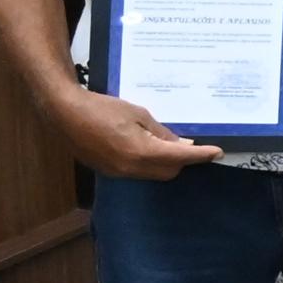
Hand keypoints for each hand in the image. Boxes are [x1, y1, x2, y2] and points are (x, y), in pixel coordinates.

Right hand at [50, 85, 219, 180]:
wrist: (65, 114)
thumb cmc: (102, 108)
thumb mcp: (138, 114)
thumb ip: (160, 132)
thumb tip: (180, 144)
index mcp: (141, 151)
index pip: (179, 157)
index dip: (200, 156)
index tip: (217, 152)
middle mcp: (130, 168)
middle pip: (169, 171)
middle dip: (183, 161)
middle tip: (192, 145)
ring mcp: (118, 172)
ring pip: (153, 174)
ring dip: (165, 163)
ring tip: (170, 145)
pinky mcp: (108, 171)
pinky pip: (137, 172)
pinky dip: (148, 163)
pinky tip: (148, 148)